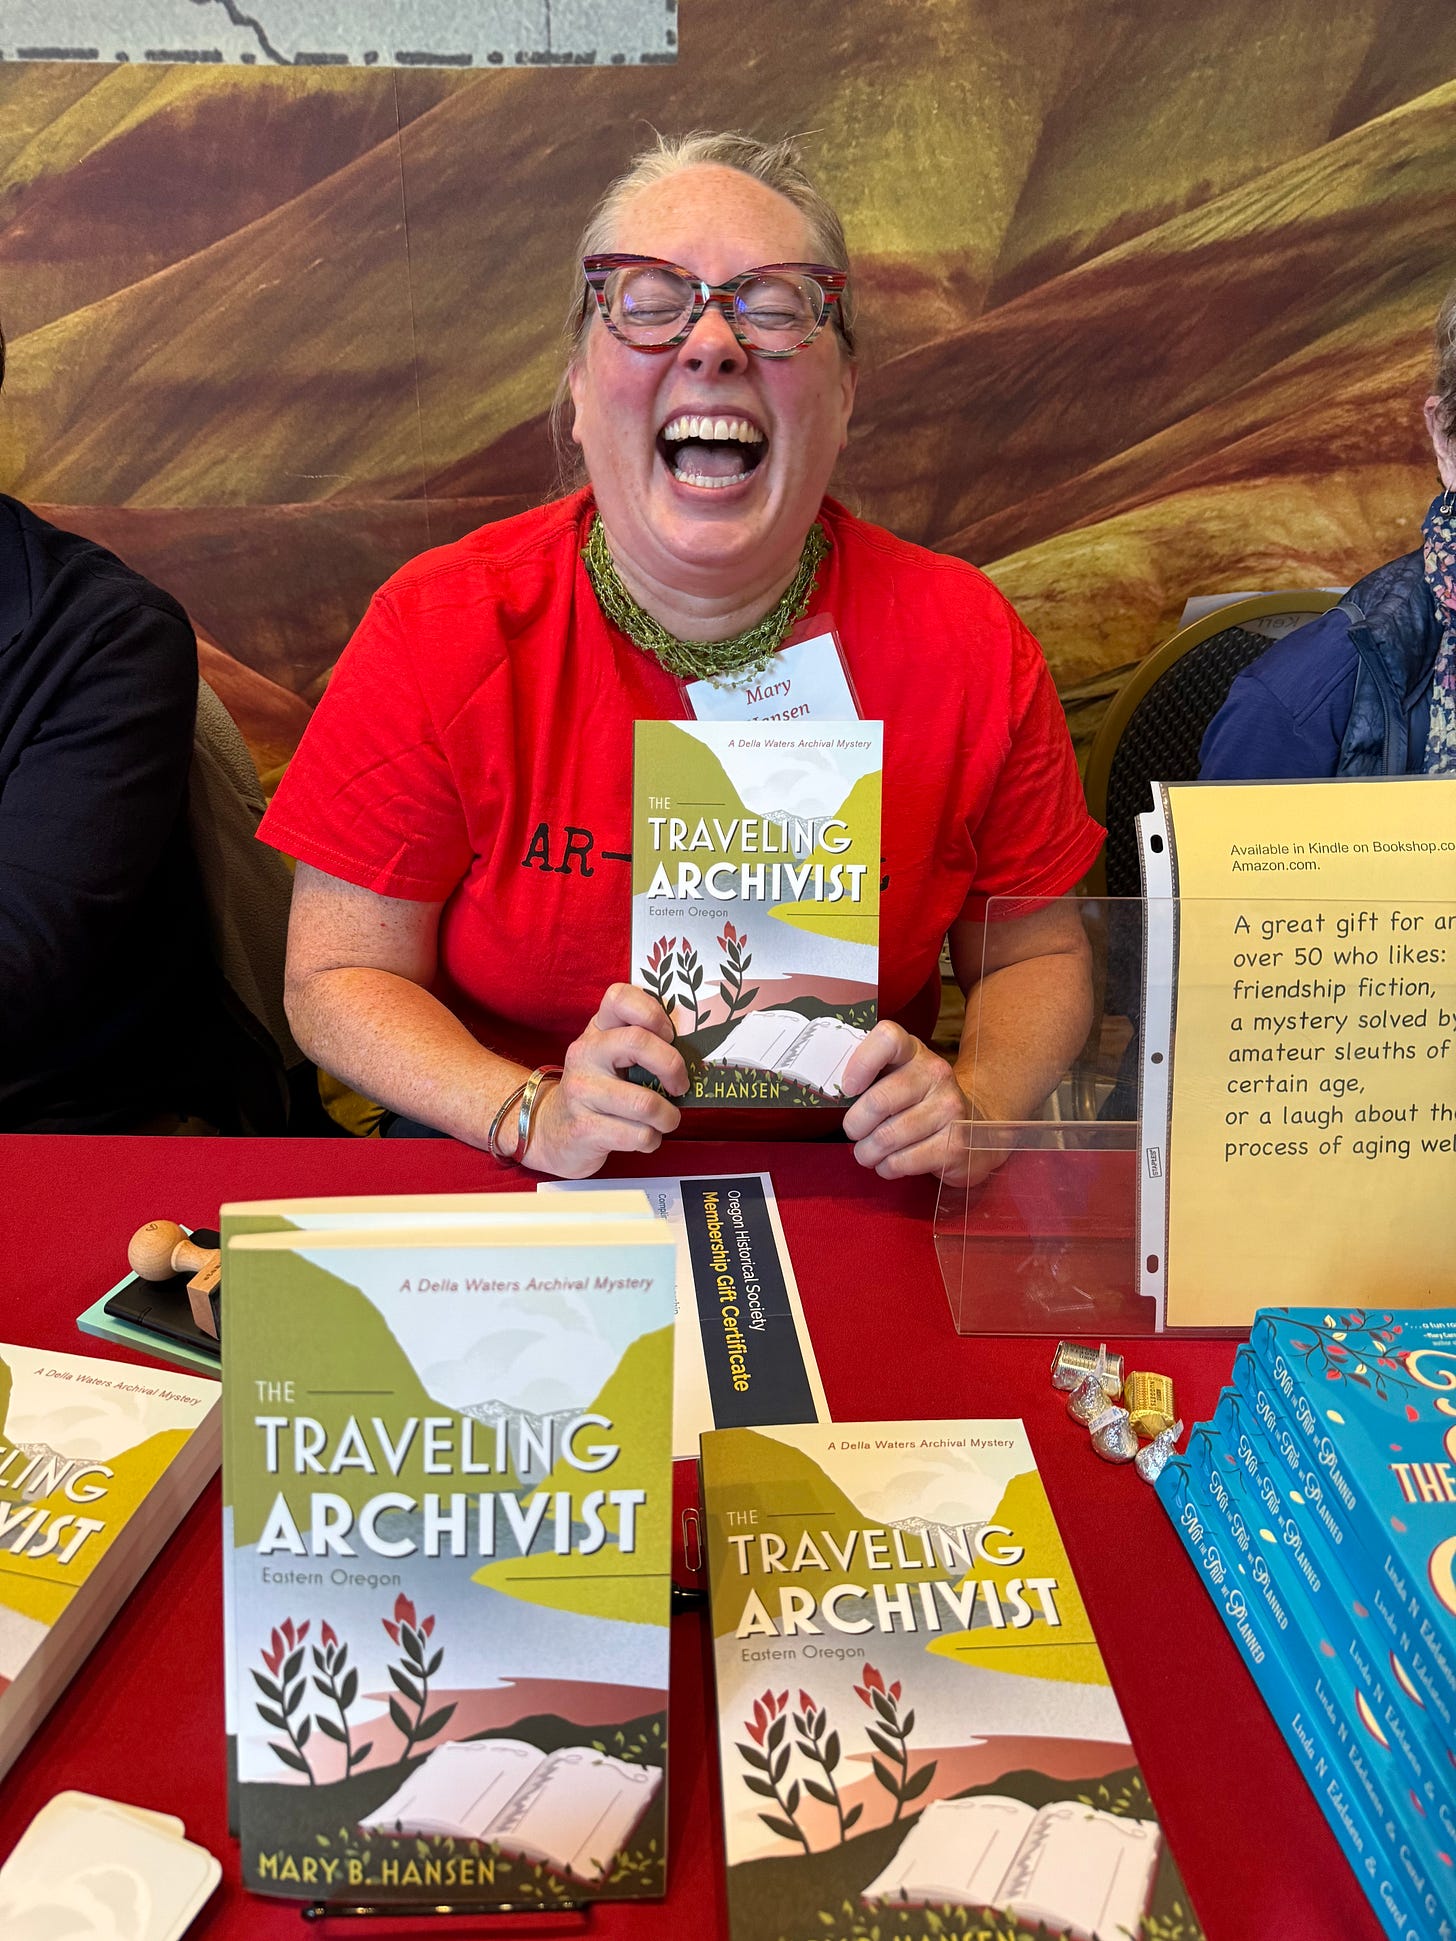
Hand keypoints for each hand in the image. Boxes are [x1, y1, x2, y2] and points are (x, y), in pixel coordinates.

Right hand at [524, 982, 685, 1178]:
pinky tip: (645, 1137)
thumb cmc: (598, 1089)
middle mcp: (585, 1053)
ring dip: (668, 1117)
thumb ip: (642, 1045)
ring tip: (666, 1120)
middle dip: (673, 1068)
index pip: (619, 997)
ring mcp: (582, 1091)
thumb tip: (695, 1051)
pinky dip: (652, 1140)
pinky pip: (638, 1135)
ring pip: (644, 1103)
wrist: (551, 1130)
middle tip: (680, 1085)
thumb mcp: (612, 1057)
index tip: (669, 1036)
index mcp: (597, 1030)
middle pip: (638, 1042)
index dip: (653, 1012)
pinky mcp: (584, 1128)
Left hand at [839, 1022, 975, 1179]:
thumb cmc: (919, 1102)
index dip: (861, 1062)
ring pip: (888, 1137)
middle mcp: (936, 1074)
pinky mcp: (955, 1144)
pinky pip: (903, 1161)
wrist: (974, 1126)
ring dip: (867, 1152)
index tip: (848, 1087)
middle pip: (878, 1101)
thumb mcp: (898, 1077)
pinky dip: (887, 1167)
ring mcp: (949, 1109)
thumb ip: (869, 1077)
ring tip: (868, 1153)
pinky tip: (889, 1163)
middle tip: (853, 1132)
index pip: (887, 1039)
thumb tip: (831, 1093)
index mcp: (914, 1052)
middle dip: (855, 1125)